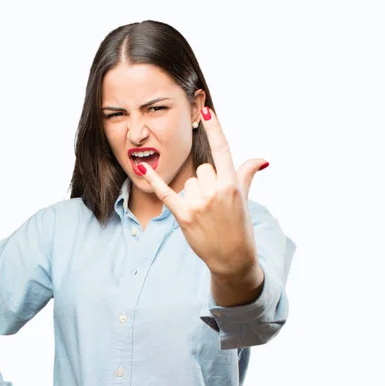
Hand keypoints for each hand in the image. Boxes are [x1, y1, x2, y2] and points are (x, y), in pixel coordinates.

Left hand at [137, 106, 268, 278]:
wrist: (232, 258)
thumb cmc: (239, 228)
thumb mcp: (244, 200)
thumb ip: (246, 175)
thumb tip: (261, 159)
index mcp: (232, 184)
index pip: (222, 150)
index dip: (215, 129)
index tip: (206, 110)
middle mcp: (215, 191)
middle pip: (201, 169)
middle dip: (206, 183)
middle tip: (214, 204)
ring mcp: (199, 204)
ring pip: (188, 183)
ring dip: (193, 194)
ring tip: (205, 213)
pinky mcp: (184, 216)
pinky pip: (165, 193)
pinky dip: (153, 181)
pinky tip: (141, 167)